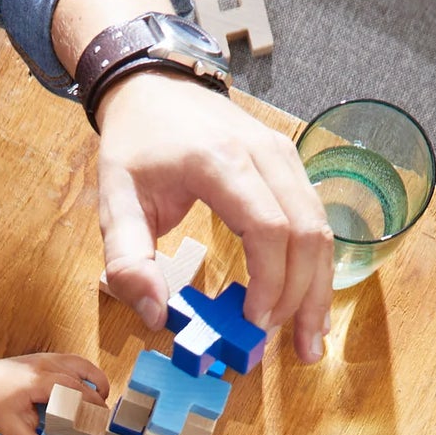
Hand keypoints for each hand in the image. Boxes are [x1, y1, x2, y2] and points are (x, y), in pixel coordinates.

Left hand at [0, 351, 108, 434]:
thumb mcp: (11, 429)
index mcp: (37, 382)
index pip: (73, 390)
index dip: (91, 406)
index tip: (101, 424)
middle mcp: (45, 365)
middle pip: (82, 378)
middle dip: (98, 399)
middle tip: (104, 421)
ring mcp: (47, 358)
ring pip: (82, 364)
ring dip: (97, 382)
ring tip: (102, 402)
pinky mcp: (48, 357)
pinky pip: (75, 363)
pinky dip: (87, 376)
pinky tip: (88, 391)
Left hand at [96, 72, 334, 363]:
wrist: (154, 86)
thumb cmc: (135, 145)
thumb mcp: (113, 201)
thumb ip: (128, 260)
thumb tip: (157, 316)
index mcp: (218, 161)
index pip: (268, 228)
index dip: (271, 282)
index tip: (255, 324)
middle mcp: (263, 154)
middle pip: (307, 233)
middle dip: (303, 297)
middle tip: (291, 347)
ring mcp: (285, 156)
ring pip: (322, 229)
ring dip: (319, 288)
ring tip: (310, 339)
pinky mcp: (292, 165)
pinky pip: (317, 220)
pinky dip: (317, 266)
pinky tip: (309, 303)